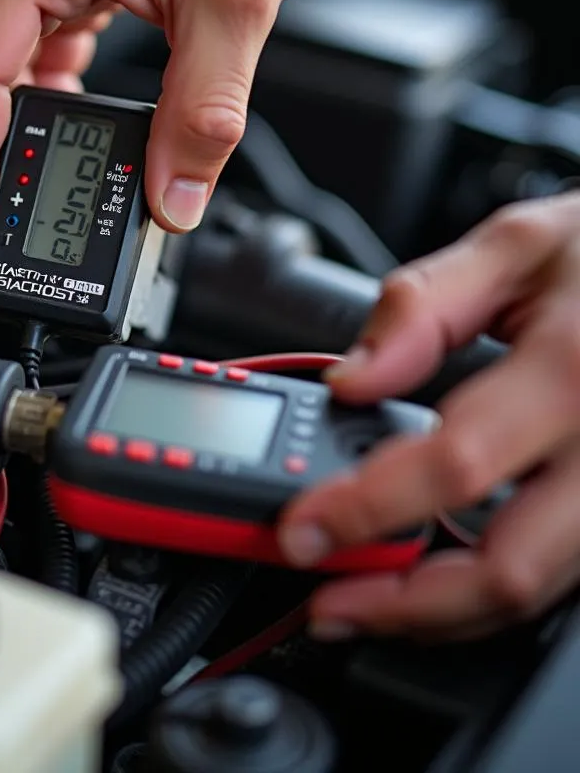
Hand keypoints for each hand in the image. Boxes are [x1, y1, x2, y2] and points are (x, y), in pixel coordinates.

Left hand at [277, 192, 579, 641]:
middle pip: (508, 569)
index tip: (302, 530)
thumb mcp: (517, 244)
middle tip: (329, 603)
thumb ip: (424, 305)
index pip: (455, 463)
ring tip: (366, 599)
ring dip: (438, 609)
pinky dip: (483, 585)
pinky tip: (432, 574)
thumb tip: (351, 378)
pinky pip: (554, 568)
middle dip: (401, 605)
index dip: (367, 509)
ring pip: (536, 588)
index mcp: (571, 371)